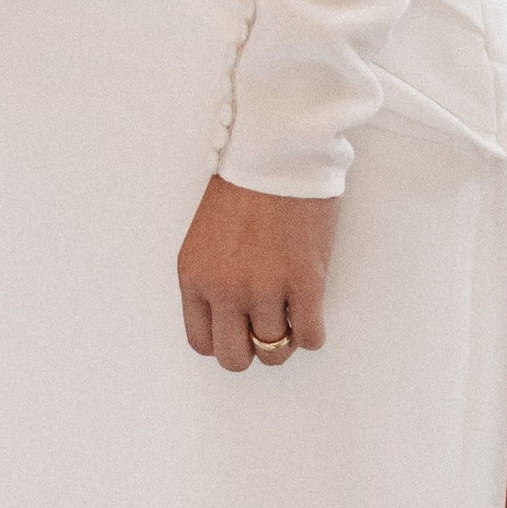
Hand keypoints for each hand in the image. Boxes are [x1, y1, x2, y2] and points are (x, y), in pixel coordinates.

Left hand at [177, 175, 339, 370]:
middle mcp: (224, 289)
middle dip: (251, 347)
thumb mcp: (207, 234)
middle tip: (266, 325)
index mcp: (194, 275)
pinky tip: (310, 308)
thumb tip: (234, 316)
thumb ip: (213, 277)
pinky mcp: (305, 283)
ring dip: (285, 335)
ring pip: (274, 351)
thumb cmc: (245, 182)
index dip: (224, 340)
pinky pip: (310, 337)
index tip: (238, 330)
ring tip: (291, 308)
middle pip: (235, 357)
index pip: (201, 341)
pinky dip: (312, 331)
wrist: (277, 149)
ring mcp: (265, 289)